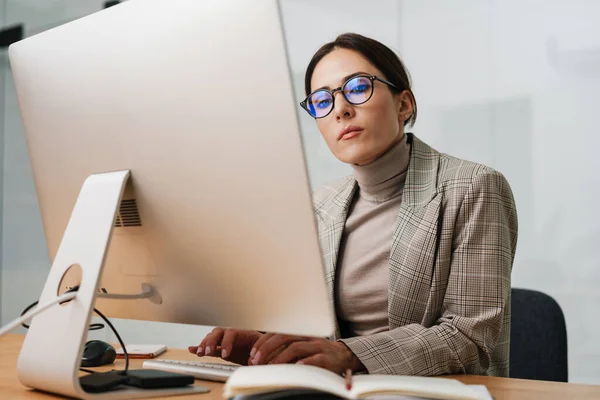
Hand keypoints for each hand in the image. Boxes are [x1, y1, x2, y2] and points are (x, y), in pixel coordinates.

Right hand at [188, 327, 262, 365]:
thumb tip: (253, 360)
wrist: (264, 350)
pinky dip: (200, 347)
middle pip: (218, 332)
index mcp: (244, 333)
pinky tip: (192, 349)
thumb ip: (258, 354)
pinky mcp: (221, 349)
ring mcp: (226, 341)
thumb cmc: (265, 349)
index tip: (225, 355)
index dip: (226, 343)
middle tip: (207, 352)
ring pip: (212, 338)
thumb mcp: (264, 350)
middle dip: (211, 341)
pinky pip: (210, 347)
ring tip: (199, 353)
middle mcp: (233, 334)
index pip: (232, 332)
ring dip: (204, 344)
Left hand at [249, 333, 363, 374]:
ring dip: (279, 358)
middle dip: (267, 349)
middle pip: (284, 336)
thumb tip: (261, 358)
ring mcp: (318, 346)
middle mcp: (308, 336)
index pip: (277, 332)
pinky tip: (294, 368)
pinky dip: (302, 363)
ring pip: (295, 347)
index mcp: (300, 332)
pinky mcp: (326, 358)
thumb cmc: (318, 353)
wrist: (345, 356)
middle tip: (256, 361)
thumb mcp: (301, 346)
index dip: (263, 342)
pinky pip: (313, 359)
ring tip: (270, 367)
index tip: (253, 354)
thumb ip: (285, 348)